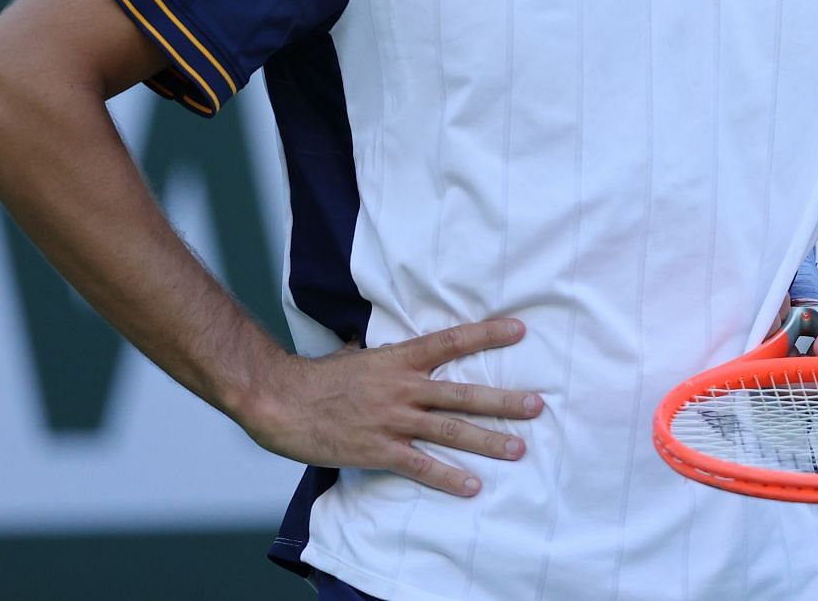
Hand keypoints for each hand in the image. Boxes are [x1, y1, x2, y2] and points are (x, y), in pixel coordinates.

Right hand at [238, 318, 542, 496]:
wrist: (281, 400)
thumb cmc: (318, 378)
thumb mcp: (358, 355)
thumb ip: (385, 355)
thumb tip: (396, 349)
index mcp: (399, 359)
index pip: (452, 341)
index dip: (487, 335)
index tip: (519, 330)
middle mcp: (403, 388)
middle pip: (463, 393)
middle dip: (503, 401)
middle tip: (537, 405)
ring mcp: (393, 420)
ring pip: (450, 431)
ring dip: (487, 441)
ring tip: (519, 448)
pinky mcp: (379, 450)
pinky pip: (421, 466)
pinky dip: (448, 477)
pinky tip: (472, 486)